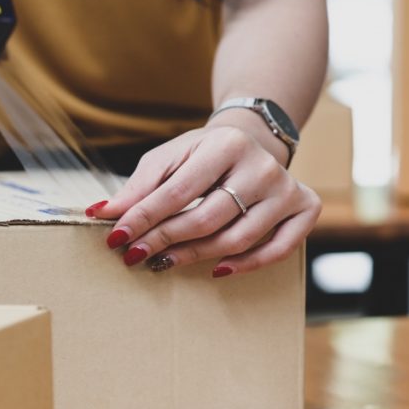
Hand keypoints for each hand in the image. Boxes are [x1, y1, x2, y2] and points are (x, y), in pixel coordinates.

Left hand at [86, 114, 320, 277]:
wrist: (250, 139)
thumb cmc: (200, 154)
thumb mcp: (168, 158)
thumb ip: (138, 187)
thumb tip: (102, 214)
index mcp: (225, 144)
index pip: (178, 191)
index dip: (144, 218)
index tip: (116, 238)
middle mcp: (261, 166)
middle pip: (207, 218)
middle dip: (164, 240)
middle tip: (134, 256)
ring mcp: (287, 189)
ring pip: (239, 238)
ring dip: (195, 256)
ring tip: (163, 262)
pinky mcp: (305, 208)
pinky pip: (279, 249)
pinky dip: (247, 265)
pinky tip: (216, 269)